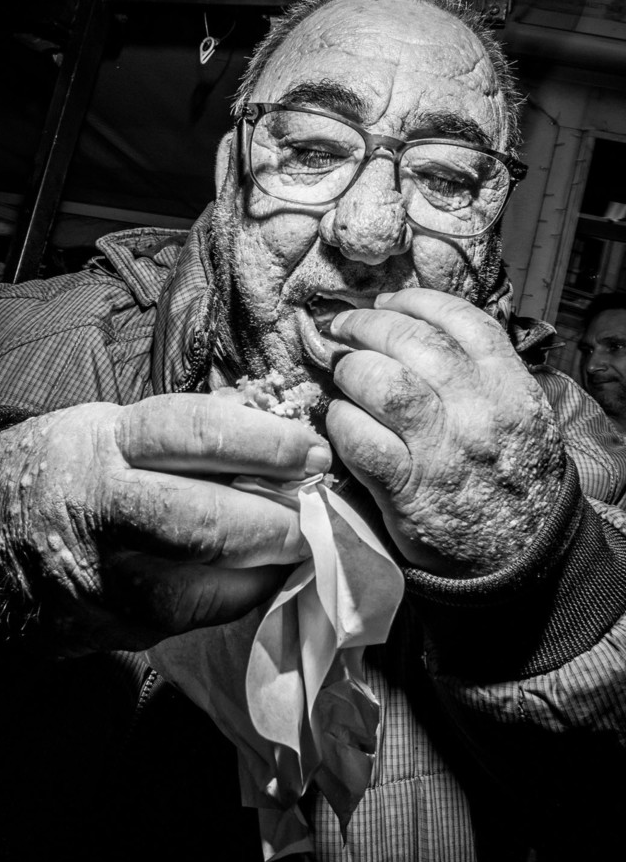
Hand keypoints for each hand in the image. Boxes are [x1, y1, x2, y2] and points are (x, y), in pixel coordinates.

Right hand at [0, 394, 330, 650]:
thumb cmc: (68, 469)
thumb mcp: (113, 428)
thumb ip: (187, 435)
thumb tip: (276, 438)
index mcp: (105, 445)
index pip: (196, 435)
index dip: (266, 443)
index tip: (311, 451)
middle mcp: (99, 513)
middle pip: (205, 523)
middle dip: (276, 522)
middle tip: (314, 514)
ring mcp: (98, 581)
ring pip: (201, 588)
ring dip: (263, 569)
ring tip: (294, 548)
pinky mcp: (104, 630)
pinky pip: (186, 621)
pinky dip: (231, 598)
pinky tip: (253, 578)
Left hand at [325, 289, 564, 575]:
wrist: (521, 559)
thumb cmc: (512, 480)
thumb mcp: (521, 416)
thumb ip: (483, 374)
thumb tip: (421, 332)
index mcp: (509, 387)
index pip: (462, 320)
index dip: (415, 302)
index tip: (387, 302)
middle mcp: (478, 412)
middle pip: (412, 343)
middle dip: (368, 327)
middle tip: (344, 330)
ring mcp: (442, 451)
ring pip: (383, 383)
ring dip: (350, 369)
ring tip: (340, 371)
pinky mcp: (408, 491)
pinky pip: (361, 440)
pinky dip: (341, 422)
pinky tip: (339, 420)